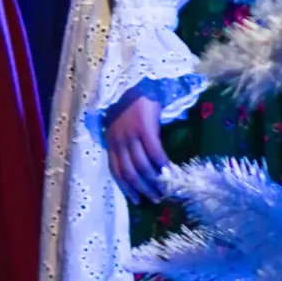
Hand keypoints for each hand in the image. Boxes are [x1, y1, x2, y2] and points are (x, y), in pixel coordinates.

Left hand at [106, 87, 165, 201]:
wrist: (139, 80)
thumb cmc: (133, 103)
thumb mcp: (123, 125)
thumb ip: (128, 143)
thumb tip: (142, 165)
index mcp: (110, 140)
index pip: (115, 171)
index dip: (126, 188)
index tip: (137, 200)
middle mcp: (117, 139)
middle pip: (129, 172)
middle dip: (142, 189)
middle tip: (156, 199)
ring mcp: (130, 133)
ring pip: (141, 165)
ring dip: (154, 181)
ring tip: (165, 189)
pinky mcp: (144, 127)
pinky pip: (154, 152)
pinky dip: (162, 164)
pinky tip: (170, 171)